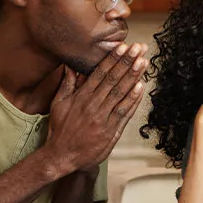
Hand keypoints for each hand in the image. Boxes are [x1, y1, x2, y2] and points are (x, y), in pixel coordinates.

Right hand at [44, 43, 148, 175]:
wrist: (61, 156)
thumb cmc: (60, 129)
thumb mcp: (59, 103)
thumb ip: (68, 84)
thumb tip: (71, 65)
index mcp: (81, 97)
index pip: (100, 73)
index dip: (113, 59)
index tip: (123, 46)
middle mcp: (93, 105)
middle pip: (113, 80)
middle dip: (127, 62)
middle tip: (139, 49)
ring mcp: (103, 118)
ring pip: (121, 94)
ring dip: (133, 77)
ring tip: (143, 62)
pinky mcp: (111, 131)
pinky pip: (124, 112)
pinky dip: (133, 100)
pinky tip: (141, 87)